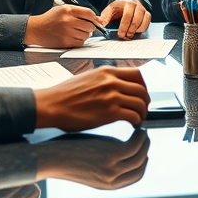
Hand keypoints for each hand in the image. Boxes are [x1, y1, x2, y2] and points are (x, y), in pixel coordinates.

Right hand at [26, 4, 101, 47]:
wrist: (36, 30)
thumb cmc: (50, 19)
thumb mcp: (62, 9)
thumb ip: (78, 12)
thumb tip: (96, 18)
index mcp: (67, 10)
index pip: (88, 13)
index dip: (95, 17)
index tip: (97, 20)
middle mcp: (67, 21)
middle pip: (89, 25)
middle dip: (91, 27)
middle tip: (86, 27)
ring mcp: (67, 32)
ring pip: (86, 35)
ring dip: (85, 34)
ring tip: (77, 32)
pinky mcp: (65, 42)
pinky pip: (80, 43)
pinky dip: (79, 41)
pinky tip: (73, 37)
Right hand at [33, 65, 150, 130]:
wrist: (51, 105)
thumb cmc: (65, 95)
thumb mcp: (88, 78)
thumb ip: (104, 80)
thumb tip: (117, 85)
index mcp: (107, 71)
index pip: (137, 74)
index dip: (144, 86)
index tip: (142, 94)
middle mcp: (111, 82)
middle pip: (142, 89)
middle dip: (145, 101)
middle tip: (142, 110)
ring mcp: (111, 96)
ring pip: (140, 103)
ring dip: (142, 113)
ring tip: (138, 119)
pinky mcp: (109, 112)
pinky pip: (133, 116)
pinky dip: (137, 121)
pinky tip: (133, 125)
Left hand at [35, 131, 149, 189]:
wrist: (47, 158)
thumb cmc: (63, 158)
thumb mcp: (87, 167)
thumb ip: (102, 165)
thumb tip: (112, 154)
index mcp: (108, 184)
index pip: (136, 176)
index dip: (142, 161)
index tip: (141, 148)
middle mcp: (112, 180)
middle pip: (141, 166)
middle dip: (145, 150)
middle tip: (143, 136)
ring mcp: (112, 168)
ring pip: (141, 154)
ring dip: (144, 140)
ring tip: (140, 129)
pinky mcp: (111, 155)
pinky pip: (134, 144)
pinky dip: (138, 135)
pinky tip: (133, 127)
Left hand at [100, 0, 150, 39]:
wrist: (127, 3)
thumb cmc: (118, 8)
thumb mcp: (110, 10)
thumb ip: (105, 17)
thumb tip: (101, 24)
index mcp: (128, 3)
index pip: (128, 15)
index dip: (124, 26)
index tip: (119, 34)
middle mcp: (137, 6)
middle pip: (136, 20)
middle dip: (130, 30)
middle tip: (123, 37)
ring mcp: (143, 10)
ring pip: (143, 22)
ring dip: (136, 31)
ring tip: (128, 36)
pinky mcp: (147, 15)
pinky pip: (147, 24)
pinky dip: (141, 30)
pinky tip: (134, 33)